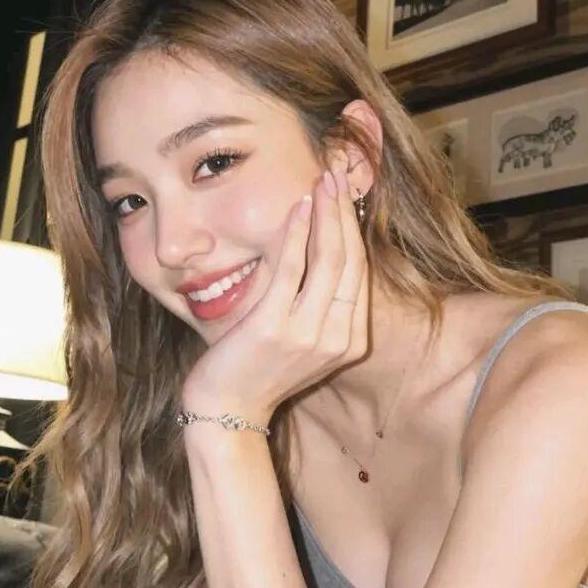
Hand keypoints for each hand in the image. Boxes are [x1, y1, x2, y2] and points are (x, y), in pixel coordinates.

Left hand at [182, 167, 368, 425]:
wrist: (227, 411)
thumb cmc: (258, 370)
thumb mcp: (302, 340)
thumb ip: (320, 306)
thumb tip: (322, 253)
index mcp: (351, 341)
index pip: (360, 272)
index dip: (354, 229)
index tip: (344, 196)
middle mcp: (338, 338)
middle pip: (351, 261)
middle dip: (344, 213)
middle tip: (335, 176)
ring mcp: (308, 334)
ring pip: (329, 260)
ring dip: (326, 214)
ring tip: (321, 181)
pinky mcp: (275, 327)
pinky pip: (291, 269)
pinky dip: (296, 234)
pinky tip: (298, 206)